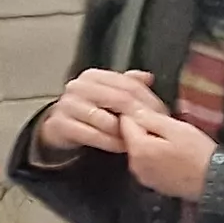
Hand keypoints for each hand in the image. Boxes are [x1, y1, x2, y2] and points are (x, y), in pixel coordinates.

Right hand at [33, 69, 161, 160]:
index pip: (128, 85)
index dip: (149, 100)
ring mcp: (67, 105)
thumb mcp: (111, 95)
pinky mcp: (60, 124)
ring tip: (138, 140)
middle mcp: (78, 87)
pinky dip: (110, 142)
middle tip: (154, 128)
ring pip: (106, 119)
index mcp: (93, 76)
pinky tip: (121, 146)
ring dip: (125, 132)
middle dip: (140, 116)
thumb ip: (128, 84)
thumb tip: (147, 77)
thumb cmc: (92, 111)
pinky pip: (92, 134)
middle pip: (119, 100)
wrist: (62, 128)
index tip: (163, 113)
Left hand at [119, 108, 215, 199]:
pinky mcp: (153, 184)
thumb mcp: (177, 128)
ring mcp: (143, 177)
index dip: (141, 115)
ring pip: (139, 152)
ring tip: (173, 145)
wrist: (215, 181)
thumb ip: (151, 118)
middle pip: (131, 138)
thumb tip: (133, 110)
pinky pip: (147, 165)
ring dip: (150, 145)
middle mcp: (134, 165)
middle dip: (145, 131)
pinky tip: (173, 158)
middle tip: (170, 131)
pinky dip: (155, 159)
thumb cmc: (198, 153)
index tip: (158, 116)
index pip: (125, 122)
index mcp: (138, 148)